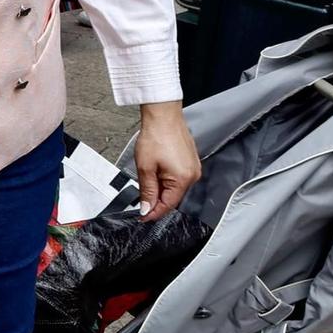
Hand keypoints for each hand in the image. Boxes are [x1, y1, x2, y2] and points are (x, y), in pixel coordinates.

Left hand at [134, 101, 200, 220]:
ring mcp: (193, 168)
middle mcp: (193, 175)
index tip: (142, 216)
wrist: (163, 116)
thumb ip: (147, 191)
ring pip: (174, 188)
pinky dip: (165, 179)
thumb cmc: (155, 136)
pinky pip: (177, 178)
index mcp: (183, 179)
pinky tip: (155, 170)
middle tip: (139, 197)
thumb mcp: (145, 168)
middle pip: (172, 197)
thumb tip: (147, 208)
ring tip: (147, 176)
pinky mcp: (190, 162)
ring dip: (159, 187)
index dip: (153, 212)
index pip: (168, 205)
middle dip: (155, 199)